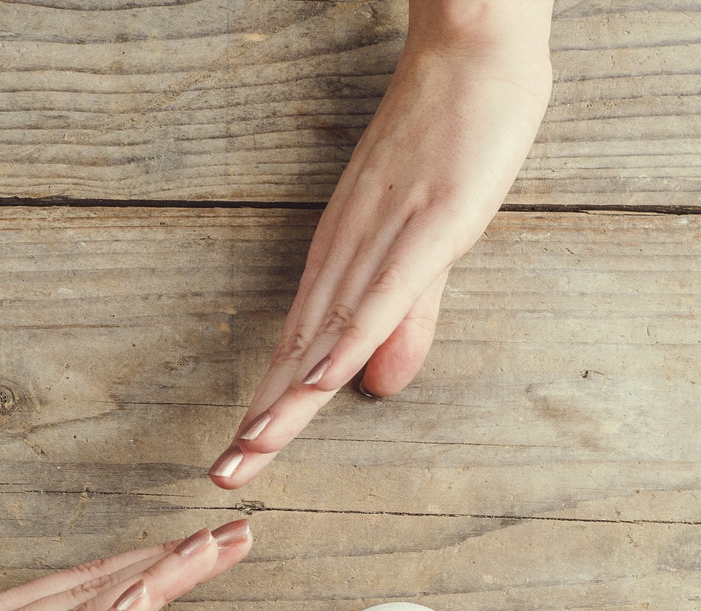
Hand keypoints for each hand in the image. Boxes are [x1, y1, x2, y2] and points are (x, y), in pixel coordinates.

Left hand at [208, 1, 553, 488]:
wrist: (476, 45)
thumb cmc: (458, 134)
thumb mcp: (433, 246)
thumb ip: (409, 319)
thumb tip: (379, 385)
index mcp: (346, 257)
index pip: (299, 349)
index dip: (271, 411)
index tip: (239, 461)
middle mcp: (349, 250)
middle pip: (298, 350)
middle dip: (263, 420)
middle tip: (224, 475)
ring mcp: (384, 236)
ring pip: (327, 330)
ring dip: (288, 394)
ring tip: (253, 449)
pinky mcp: (426, 224)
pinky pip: (381, 292)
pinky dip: (348, 338)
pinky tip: (321, 379)